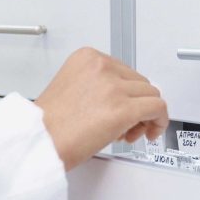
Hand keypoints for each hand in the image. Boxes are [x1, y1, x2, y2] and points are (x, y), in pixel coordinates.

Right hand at [34, 48, 168, 170]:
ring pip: (151, 95)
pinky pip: (158, 109)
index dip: (126, 92)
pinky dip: (160, 122)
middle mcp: (101, 66)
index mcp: (86, 57)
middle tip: (125, 125)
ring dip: (145, 116)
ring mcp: (114, 87)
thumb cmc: (48, 124)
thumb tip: (122, 96)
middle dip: (136, 104)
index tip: (121, 105)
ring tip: (128, 132)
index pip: (123, 70)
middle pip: (140, 82)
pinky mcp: (124, 109)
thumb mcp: (69, 87)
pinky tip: (149, 133)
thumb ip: (96, 85)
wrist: (39, 142)